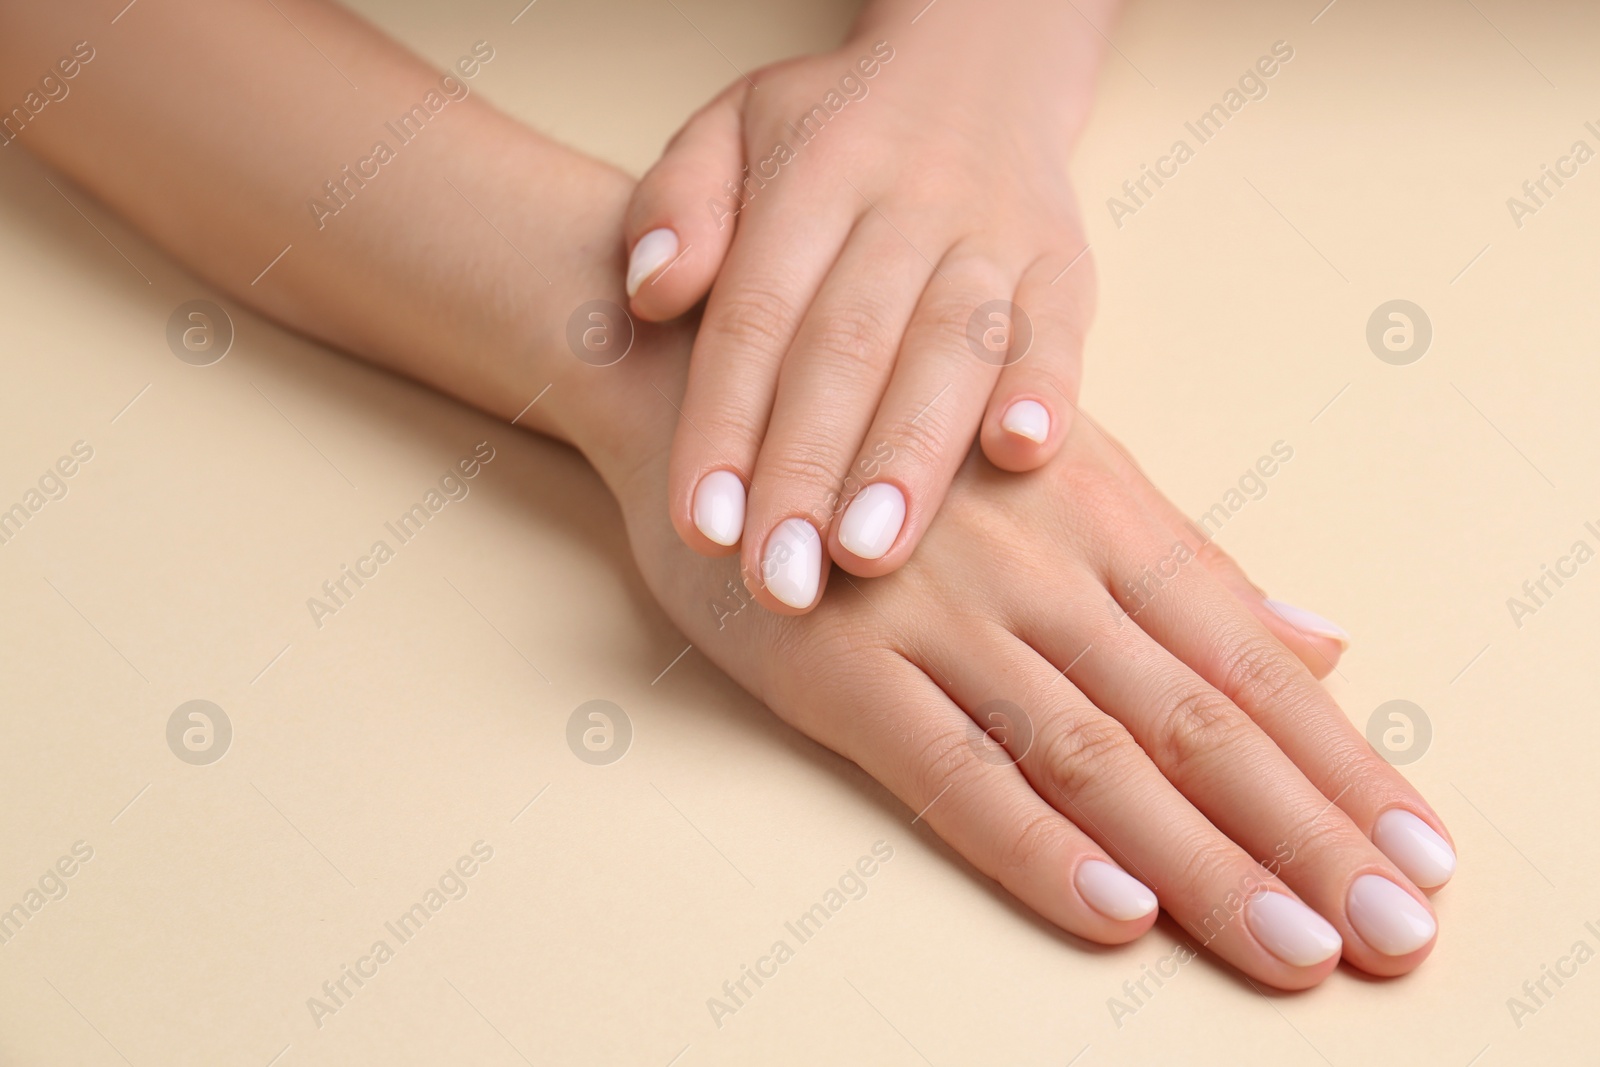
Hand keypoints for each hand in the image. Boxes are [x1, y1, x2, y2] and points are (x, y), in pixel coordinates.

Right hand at [585, 327, 1453, 990]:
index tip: (1421, 847)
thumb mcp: (1058, 469)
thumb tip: (1325, 639)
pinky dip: (1036, 843)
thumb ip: (1188, 562)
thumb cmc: (894, 434)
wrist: (713, 385)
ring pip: (1095, 752)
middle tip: (1394, 930)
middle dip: (1306, 831)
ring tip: (1295, 946)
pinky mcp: (837, 666)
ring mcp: (937, 617)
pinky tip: (1115, 908)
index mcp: (1101, 514)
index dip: (1342, 758)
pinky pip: (950, 767)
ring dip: (1204, 859)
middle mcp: (1039, 568)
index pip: (1248, 658)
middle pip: (1197, 717)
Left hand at [623, 21, 1098, 613]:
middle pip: (849, 347)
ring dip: (911, 458)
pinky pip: (1059, 331)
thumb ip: (679, 203)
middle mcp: (904, 204)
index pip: (756, 315)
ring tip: (870, 553)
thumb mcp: (729, 128)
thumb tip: (654, 293)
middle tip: (779, 576)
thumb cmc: (829, 130)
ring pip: (951, 351)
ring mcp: (992, 235)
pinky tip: (1023, 455)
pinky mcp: (1064, 265)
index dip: (724, 424)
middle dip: (808, 471)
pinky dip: (1046, 391)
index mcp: (809, 175)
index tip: (702, 526)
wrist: (975, 67)